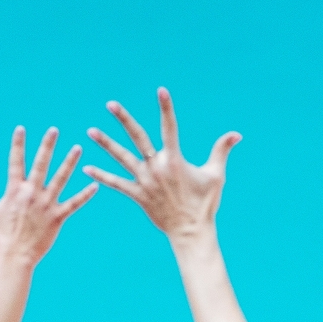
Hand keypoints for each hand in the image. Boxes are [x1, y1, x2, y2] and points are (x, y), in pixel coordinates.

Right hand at [0, 127, 97, 262]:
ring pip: (61, 178)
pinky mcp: (58, 217)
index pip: (15, 162)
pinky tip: (95, 185)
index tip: (21, 128)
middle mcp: (31, 193)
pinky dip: (85, 195)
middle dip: (48, 145)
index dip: (18, 144)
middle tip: (54, 130)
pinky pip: (74, 203)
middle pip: (41, 164)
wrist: (14, 256)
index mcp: (14, 190)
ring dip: (70, 163)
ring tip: (78, 148)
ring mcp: (46, 204)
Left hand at [85, 87, 239, 239]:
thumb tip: (237, 134)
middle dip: (123, 119)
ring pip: (121, 158)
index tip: (161, 91)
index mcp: (175, 159)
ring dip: (105, 143)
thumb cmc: (205, 203)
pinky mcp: (137, 195)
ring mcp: (145, 181)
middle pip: (137, 137)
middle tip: (110, 104)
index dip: (166, 108)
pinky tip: (86, 167)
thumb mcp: (216, 175)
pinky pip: (116, 183)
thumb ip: (221, 151)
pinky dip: (101, 176)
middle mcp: (157, 167)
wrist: (190, 231)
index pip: (170, 127)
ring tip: (90, 131)